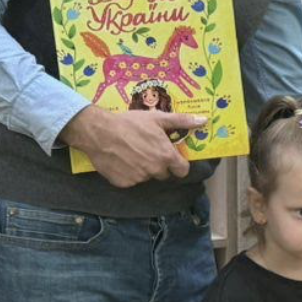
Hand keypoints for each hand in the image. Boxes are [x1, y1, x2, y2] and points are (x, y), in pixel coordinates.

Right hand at [61, 105, 199, 186]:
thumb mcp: (157, 118)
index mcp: (166, 156)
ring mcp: (139, 178)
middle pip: (164, 174)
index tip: (172, 157)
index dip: (179, 164)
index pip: (182, 170)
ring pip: (147, 176)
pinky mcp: (123, 183)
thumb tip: (203, 120)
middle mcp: (155, 170)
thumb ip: (182, 121)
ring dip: (143, 168)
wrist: (98, 131)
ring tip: (132, 153)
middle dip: (159, 165)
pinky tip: (121, 160)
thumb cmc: (130, 123)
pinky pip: (131, 180)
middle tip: (148, 151)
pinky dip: (128, 173)